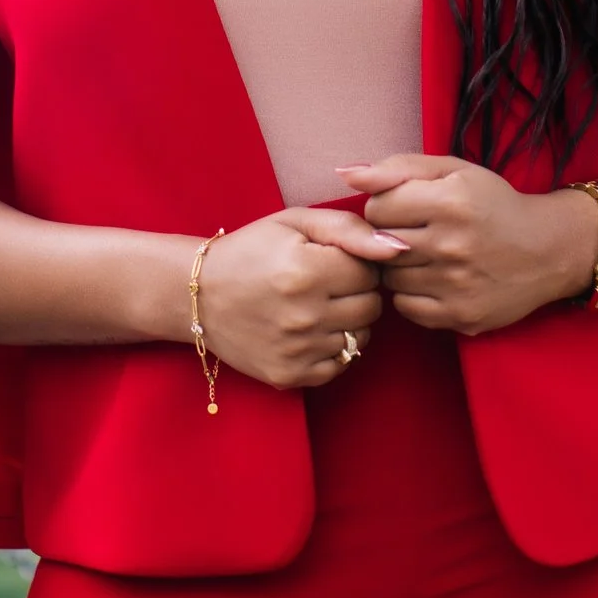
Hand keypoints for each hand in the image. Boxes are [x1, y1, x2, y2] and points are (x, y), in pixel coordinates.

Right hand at [189, 207, 400, 388]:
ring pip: (360, 338)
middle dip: (358, 292)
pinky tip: (311, 331)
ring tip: (319, 306)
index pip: (370, 272)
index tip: (333, 261)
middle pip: (371, 307)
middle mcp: (303, 315)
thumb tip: (399, 247)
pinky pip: (339, 366)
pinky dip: (333, 349)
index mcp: (307, 270)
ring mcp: (297, 350)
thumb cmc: (252, 251)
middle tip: (329, 283)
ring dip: (348, 321)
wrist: (199, 295)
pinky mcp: (289, 375)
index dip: (357, 263)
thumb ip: (351, 229)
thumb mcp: (296, 222)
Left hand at [335, 155, 597, 336]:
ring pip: (389, 278)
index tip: (408, 208)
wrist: (547, 249)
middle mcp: (452, 244)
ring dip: (399, 266)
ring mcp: (455, 285)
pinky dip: (412, 294)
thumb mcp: (453, 171)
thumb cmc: (494, 204)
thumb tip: (344, 173)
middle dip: (389, 236)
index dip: (387, 206)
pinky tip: (434, 279)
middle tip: (417, 232)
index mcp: (451, 201)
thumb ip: (397, 168)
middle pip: (379, 244)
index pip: (377, 207)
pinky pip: (405, 307)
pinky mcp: (460, 315)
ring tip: (427, 255)